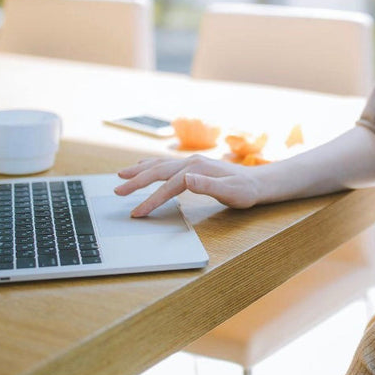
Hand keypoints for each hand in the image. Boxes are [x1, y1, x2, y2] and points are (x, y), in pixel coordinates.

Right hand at [115, 154, 261, 215]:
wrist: (257, 182)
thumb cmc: (245, 191)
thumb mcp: (231, 192)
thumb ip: (208, 185)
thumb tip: (186, 178)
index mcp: (197, 169)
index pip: (168, 185)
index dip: (152, 200)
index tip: (138, 213)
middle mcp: (191, 162)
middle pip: (158, 171)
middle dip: (136, 182)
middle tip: (117, 192)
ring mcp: (190, 162)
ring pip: (159, 165)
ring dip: (139, 171)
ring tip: (121, 176)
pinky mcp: (191, 165)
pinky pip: (165, 164)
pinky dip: (150, 165)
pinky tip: (142, 166)